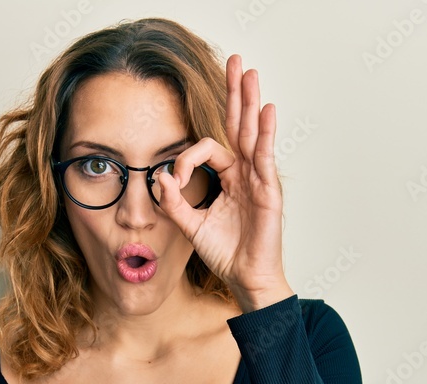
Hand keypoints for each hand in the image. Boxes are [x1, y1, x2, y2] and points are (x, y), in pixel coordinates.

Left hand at [156, 54, 293, 311]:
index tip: (173, 181)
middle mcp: (245, 173)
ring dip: (250, 102)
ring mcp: (259, 179)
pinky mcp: (268, 191)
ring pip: (253, 133)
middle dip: (236, 93)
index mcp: (228, 178)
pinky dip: (265, 134)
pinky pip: (265, 157)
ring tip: (250, 73)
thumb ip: (173, 202)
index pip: (208, 149)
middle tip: (236, 61)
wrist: (245, 278)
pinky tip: (265, 111)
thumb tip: (157, 177)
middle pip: (239, 125)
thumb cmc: (225, 253)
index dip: (186, 158)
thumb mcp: (190, 225)